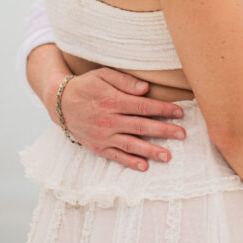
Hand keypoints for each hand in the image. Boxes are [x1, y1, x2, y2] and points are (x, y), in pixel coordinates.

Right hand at [52, 68, 186, 170]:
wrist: (60, 103)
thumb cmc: (86, 85)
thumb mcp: (103, 75)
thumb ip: (125, 81)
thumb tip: (146, 89)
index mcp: (112, 101)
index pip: (143, 106)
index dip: (163, 109)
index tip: (180, 112)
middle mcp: (109, 120)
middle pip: (141, 126)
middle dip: (164, 131)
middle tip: (182, 134)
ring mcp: (103, 136)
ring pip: (131, 145)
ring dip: (151, 151)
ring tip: (169, 156)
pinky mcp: (98, 147)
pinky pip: (116, 156)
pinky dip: (130, 162)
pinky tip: (144, 166)